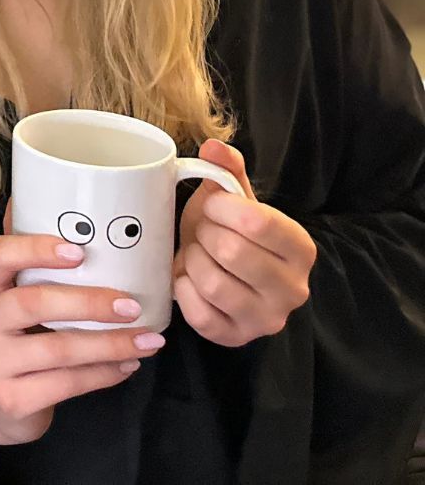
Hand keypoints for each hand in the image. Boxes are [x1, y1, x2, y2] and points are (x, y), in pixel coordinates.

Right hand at [0, 214, 162, 444]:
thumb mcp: (11, 294)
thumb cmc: (15, 333)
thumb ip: (30, 256)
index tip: (79, 250)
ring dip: (110, 344)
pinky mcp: (12, 399)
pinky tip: (128, 364)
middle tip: (131, 304)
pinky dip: (105, 374)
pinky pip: (67, 385)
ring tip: (148, 340)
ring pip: (58, 350)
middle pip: (32, 303)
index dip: (36, 250)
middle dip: (88, 303)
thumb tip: (51, 187)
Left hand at [174, 139, 314, 346]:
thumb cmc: (226, 232)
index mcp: (300, 248)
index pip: (257, 222)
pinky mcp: (236, 338)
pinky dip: (183, 291)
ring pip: (213, 283)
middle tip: (202, 234)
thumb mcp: (232, 200)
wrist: (221, 273)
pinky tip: (188, 281)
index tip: (213, 207)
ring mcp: (267, 319)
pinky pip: (198, 313)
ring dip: (192, 262)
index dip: (222, 209)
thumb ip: (227, 170)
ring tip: (197, 255)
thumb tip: (213, 146)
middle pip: (231, 252)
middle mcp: (294, 289)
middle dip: (205, 236)